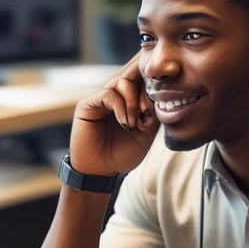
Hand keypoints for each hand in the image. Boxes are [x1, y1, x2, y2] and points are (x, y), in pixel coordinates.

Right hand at [68, 53, 158, 176]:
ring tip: (134, 123)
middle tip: (147, 111)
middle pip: (133, 76)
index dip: (153, 88)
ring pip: (122, 82)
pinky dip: (121, 106)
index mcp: (129, 102)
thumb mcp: (146, 133)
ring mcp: (101, 99)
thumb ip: (152, 112)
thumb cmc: (122, 154)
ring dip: (133, 101)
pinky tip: (125, 122)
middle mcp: (115, 97)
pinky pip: (109, 94)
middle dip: (144, 91)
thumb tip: (160, 95)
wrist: (101, 172)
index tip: (156, 109)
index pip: (142, 82)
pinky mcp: (88, 105)